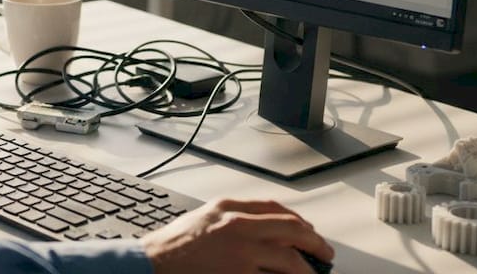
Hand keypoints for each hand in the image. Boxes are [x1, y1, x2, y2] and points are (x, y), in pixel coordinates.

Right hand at [141, 198, 333, 273]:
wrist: (151, 265)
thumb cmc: (173, 245)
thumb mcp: (205, 217)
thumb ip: (233, 217)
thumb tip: (263, 227)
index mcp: (230, 208)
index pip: (276, 210)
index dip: (299, 223)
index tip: (309, 232)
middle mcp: (239, 226)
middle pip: (291, 232)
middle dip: (315, 244)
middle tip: (326, 255)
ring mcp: (241, 254)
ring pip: (289, 261)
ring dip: (307, 270)